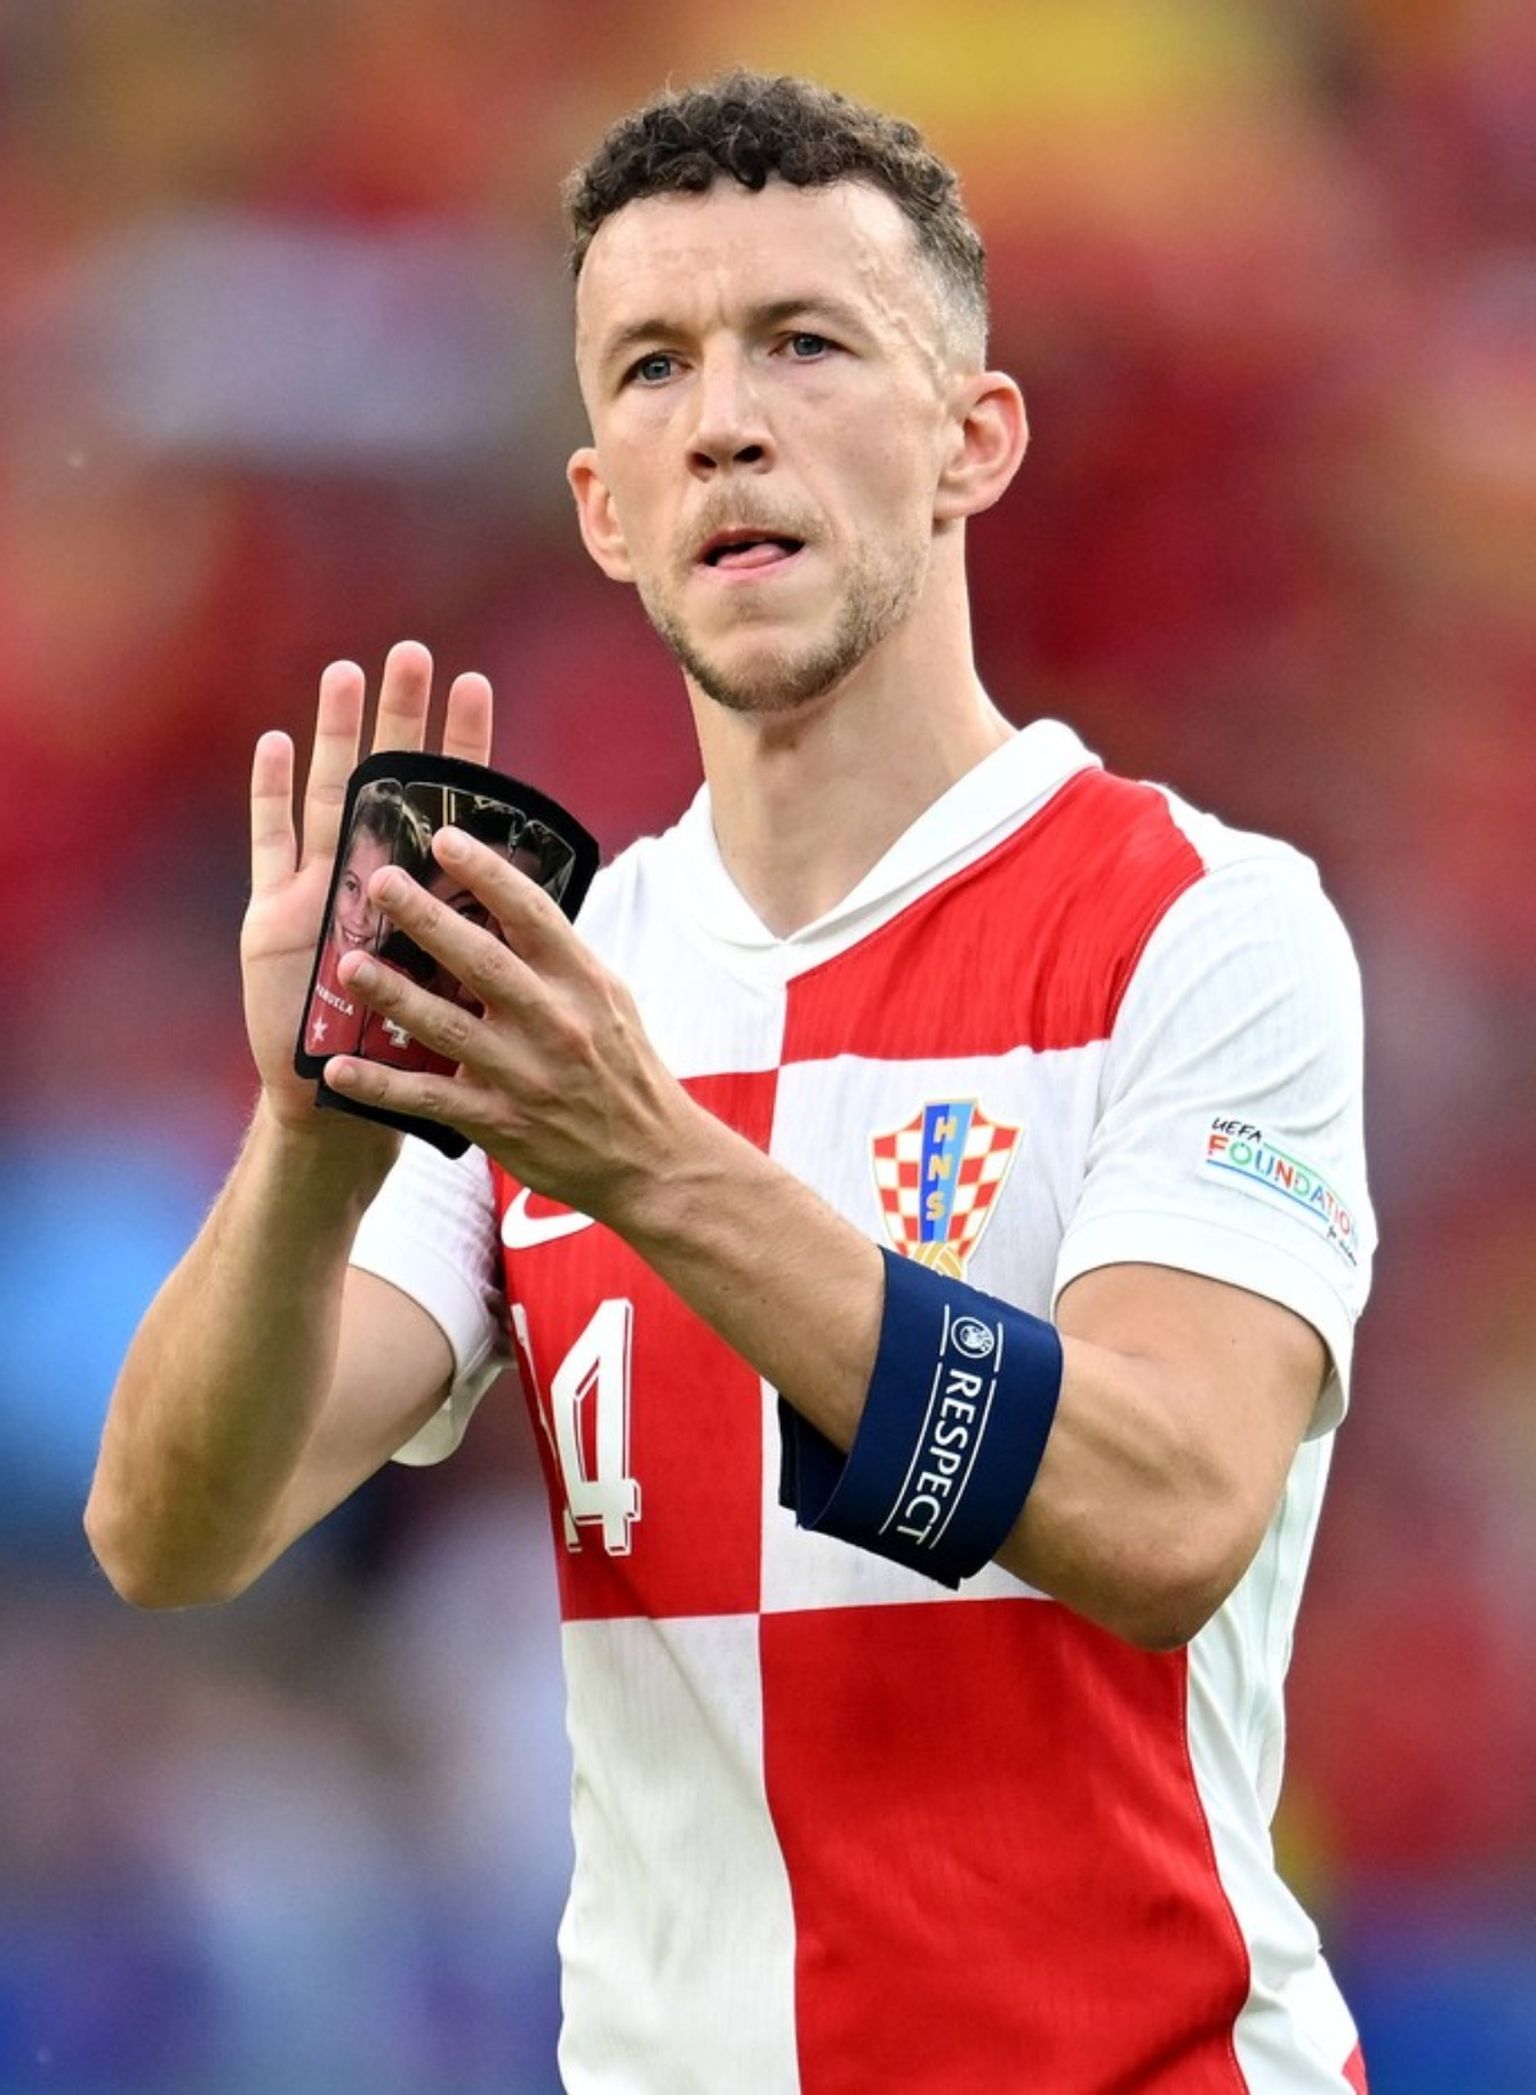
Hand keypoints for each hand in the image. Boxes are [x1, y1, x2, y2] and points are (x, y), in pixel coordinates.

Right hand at [241, 642, 492, 1136]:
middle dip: (401, 720)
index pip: (448, 804)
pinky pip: (271, 846)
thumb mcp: (463, 993)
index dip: (460, 749)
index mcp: (422, 891)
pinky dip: (270, 796)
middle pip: (387, 783)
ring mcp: (317, 891)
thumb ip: (485, 939)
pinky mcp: (273, 918)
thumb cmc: (417, 1054)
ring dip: (337, 738)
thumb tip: (539, 893)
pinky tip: (275, 744)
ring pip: (330, 798)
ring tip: (347, 674)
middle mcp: (369, 878)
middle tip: (413, 653)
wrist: (349, 1109)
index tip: (477, 686)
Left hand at [321, 827, 690, 1219]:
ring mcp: (524, 1075)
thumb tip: (503, 902)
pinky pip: (430, 1099)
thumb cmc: (625, 1070)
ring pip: (447, 1026)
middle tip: (380, 883)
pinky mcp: (500, 1122)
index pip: (532, 914)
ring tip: (348, 964)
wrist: (651, 1159)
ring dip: (393, 994)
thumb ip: (558, 958)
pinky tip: (338, 1069)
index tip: (444, 839)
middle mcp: (554, 1022)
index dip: (487, 873)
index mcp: (583, 982)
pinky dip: (382, 1085)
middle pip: (482, 961)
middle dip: (427, 919)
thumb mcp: (609, 1000)